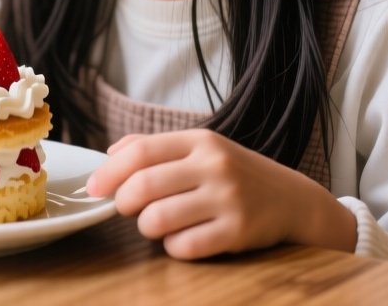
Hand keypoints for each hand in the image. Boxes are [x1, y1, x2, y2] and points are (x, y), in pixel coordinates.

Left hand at [84, 129, 357, 259]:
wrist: (292, 200)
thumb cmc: (236, 175)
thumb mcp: (202, 149)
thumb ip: (156, 148)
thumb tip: (109, 155)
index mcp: (200, 141)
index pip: (139, 151)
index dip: (108, 172)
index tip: (94, 188)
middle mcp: (214, 166)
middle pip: (142, 187)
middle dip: (123, 203)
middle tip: (126, 209)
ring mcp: (228, 199)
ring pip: (157, 219)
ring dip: (147, 227)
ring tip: (157, 224)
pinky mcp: (237, 232)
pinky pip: (183, 247)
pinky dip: (173, 247)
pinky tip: (183, 239)